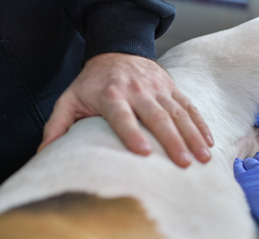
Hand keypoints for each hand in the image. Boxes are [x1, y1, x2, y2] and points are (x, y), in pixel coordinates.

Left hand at [38, 53, 213, 166]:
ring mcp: (158, 88)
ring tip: (204, 157)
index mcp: (111, 94)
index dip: (131, 132)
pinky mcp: (172, 88)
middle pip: (157, 116)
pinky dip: (201, 124)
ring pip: (179, 113)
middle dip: (173, 140)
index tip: (143, 153)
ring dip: (193, 136)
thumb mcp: (69, 99)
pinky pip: (190, 107)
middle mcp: (137, 90)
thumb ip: (57, 125)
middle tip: (184, 163)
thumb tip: (45, 154)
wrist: (118, 52)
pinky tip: (209, 141)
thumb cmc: (93, 83)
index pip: (122, 115)